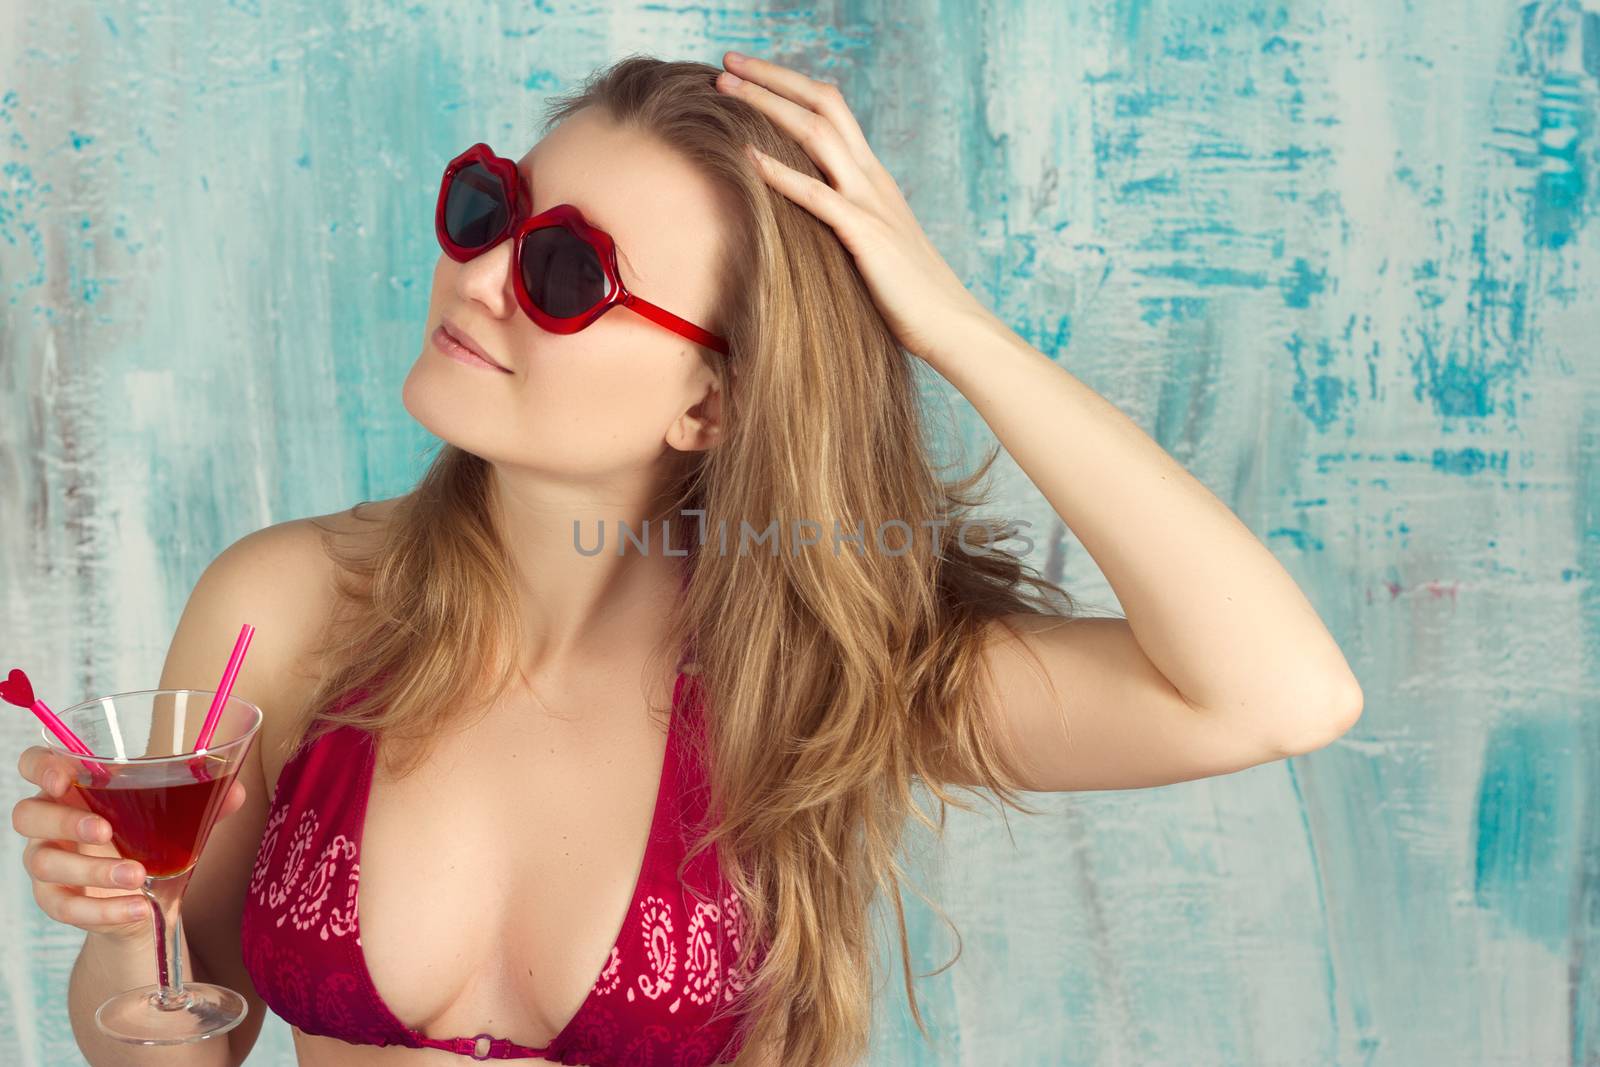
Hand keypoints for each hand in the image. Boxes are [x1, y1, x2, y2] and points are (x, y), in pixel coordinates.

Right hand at [11, 745, 246, 941]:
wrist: (141, 903)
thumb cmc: (150, 844)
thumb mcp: (176, 820)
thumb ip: (205, 801)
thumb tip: (237, 790)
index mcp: (75, 790)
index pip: (35, 766)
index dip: (40, 766)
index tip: (64, 775)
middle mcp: (50, 824)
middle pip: (28, 815)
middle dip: (64, 820)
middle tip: (105, 830)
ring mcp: (48, 864)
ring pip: (45, 863)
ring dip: (91, 870)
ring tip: (137, 875)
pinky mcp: (56, 901)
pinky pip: (65, 906)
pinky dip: (102, 910)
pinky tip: (137, 908)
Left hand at [715, 50, 997, 363]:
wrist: (952, 327)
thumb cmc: (908, 298)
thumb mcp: (870, 246)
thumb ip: (842, 223)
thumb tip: (801, 222)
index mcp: (873, 178)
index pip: (832, 110)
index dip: (790, 85)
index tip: (747, 73)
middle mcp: (872, 179)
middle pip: (823, 104)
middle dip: (773, 77)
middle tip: (727, 63)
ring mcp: (871, 204)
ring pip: (817, 134)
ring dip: (767, 105)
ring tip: (725, 88)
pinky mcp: (867, 236)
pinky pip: (818, 195)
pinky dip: (780, 172)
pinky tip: (747, 156)